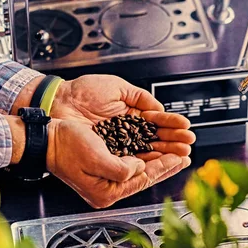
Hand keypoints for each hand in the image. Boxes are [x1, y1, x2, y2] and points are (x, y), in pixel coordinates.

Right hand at [46, 119, 190, 208]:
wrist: (47, 139)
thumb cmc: (65, 147)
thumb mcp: (95, 158)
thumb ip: (121, 168)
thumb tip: (139, 167)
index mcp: (106, 191)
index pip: (143, 180)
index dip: (163, 167)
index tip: (179, 158)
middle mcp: (108, 188)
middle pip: (144, 177)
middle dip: (166, 165)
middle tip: (184, 156)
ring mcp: (106, 177)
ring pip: (140, 169)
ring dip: (158, 159)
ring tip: (175, 152)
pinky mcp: (103, 166)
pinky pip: (130, 162)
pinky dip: (145, 155)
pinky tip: (153, 150)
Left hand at [50, 75, 195, 160]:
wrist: (60, 102)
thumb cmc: (83, 92)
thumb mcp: (117, 88)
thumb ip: (140, 98)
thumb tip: (159, 109)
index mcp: (128, 114)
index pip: (155, 123)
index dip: (170, 125)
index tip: (184, 128)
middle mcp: (125, 132)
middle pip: (154, 139)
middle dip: (173, 142)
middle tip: (188, 144)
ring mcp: (116, 144)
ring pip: (146, 150)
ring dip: (165, 152)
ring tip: (182, 152)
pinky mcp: (108, 155)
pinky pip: (130, 158)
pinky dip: (146, 159)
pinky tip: (161, 158)